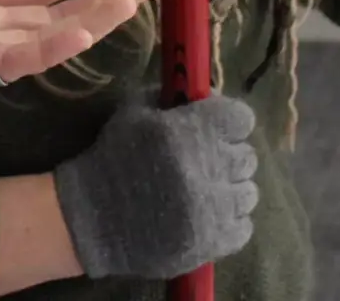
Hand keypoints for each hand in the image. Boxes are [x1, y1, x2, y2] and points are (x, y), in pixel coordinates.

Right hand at [56, 95, 259, 278]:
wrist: (92, 218)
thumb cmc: (111, 160)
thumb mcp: (132, 113)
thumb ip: (168, 99)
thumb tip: (200, 96)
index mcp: (189, 131)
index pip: (241, 118)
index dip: (229, 122)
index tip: (215, 128)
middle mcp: (208, 168)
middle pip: (247, 156)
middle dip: (228, 155)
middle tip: (207, 161)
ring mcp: (214, 209)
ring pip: (248, 193)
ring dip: (230, 190)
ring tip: (206, 192)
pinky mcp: (213, 243)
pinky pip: (244, 227)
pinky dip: (229, 221)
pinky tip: (207, 216)